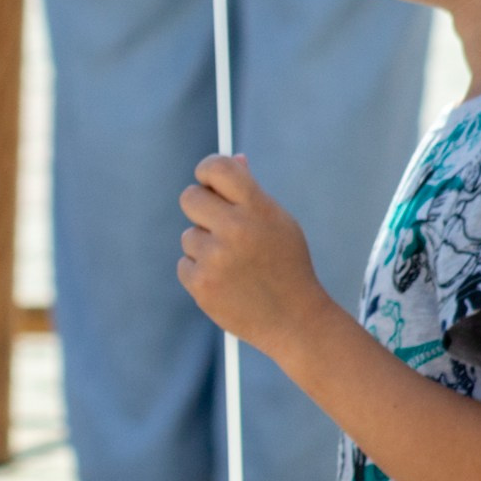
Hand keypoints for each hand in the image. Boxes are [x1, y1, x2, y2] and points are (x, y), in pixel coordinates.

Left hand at [177, 154, 328, 356]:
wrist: (295, 320)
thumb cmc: (286, 264)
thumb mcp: (278, 222)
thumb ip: (251, 191)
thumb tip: (233, 159)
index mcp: (258, 208)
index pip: (217, 168)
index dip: (207, 171)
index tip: (209, 182)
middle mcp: (236, 229)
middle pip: (189, 197)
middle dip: (200, 209)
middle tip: (219, 226)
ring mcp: (216, 258)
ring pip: (189, 236)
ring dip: (205, 247)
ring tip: (235, 265)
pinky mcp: (201, 284)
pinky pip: (184, 264)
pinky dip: (200, 272)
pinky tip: (226, 283)